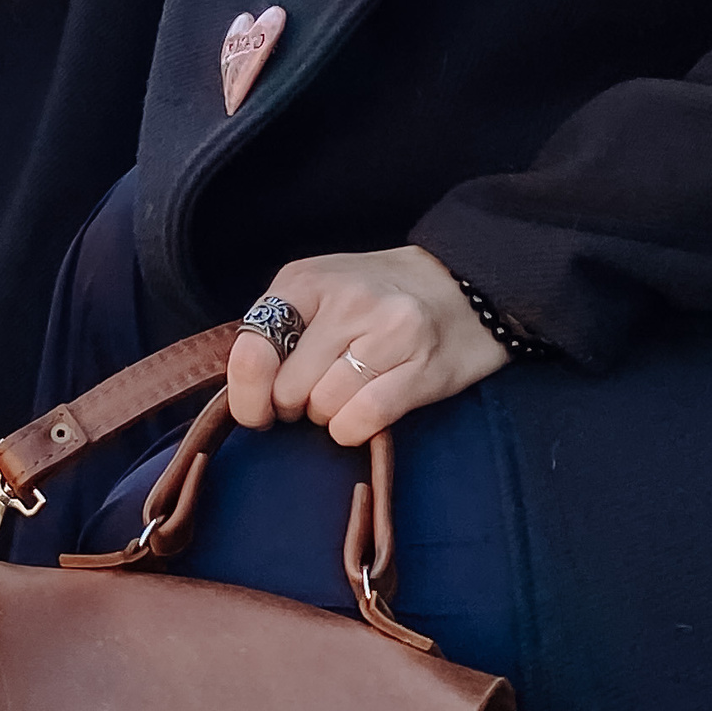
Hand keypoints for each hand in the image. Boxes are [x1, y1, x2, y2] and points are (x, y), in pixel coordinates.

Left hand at [227, 246, 505, 446]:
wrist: (465, 284)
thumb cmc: (378, 294)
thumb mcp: (319, 288)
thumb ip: (278, 327)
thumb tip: (246, 388)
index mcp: (307, 280)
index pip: (254, 348)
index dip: (247, 393)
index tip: (257, 410)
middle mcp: (348, 301)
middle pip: (289, 389)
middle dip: (293, 406)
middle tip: (314, 393)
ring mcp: (390, 332)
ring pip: (324, 408)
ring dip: (327, 417)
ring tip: (346, 394)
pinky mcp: (423, 368)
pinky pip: (363, 420)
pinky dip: (352, 430)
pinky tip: (361, 416)